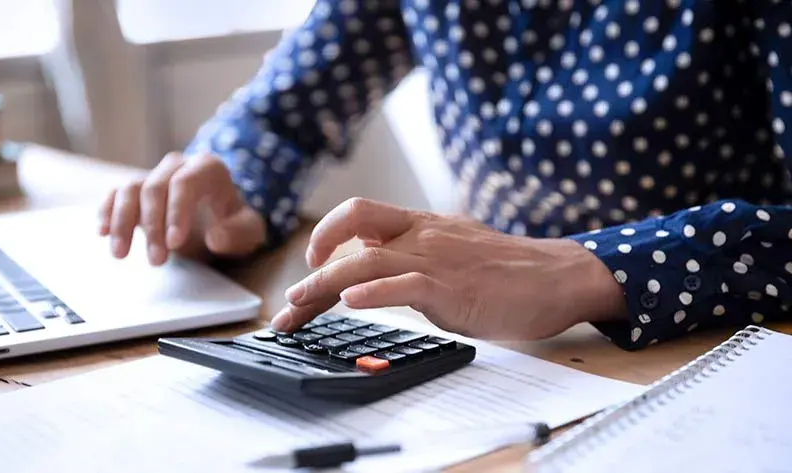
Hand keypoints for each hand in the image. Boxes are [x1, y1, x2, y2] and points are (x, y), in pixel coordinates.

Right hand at [99, 152, 266, 264]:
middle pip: (155, 188)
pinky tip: (103, 233)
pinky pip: (115, 194)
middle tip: (157, 261)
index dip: (176, 212)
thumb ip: (239, 234)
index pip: (185, 183)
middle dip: (153, 227)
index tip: (174, 243)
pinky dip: (107, 211)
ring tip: (121, 255)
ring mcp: (155, 175)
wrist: (220, 217)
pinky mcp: (137, 190)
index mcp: (208, 168)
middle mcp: (178, 165)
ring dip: (122, 222)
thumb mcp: (249, 232)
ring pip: (130, 190)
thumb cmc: (234, 223)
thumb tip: (215, 237)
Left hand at [271, 198, 625, 339]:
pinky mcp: (452, 288)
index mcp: (422, 225)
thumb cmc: (509, 270)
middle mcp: (422, 235)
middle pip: (352, 233)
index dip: (326, 235)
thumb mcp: (454, 251)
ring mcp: (436, 259)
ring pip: (366, 261)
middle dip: (313, 263)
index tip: (309, 262)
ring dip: (325, 284)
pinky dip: (374, 292)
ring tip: (299, 305)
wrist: (557, 276)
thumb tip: (381, 278)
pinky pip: (404, 284)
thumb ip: (416, 259)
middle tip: (290, 300)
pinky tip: (352, 303)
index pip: (360, 218)